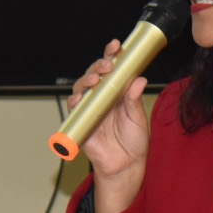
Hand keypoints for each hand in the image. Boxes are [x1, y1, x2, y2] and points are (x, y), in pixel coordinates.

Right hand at [68, 41, 151, 212]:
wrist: (126, 166)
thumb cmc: (134, 142)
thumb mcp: (138, 119)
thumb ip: (135, 100)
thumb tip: (139, 79)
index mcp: (117, 92)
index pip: (112, 70)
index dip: (112, 56)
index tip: (116, 46)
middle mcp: (102, 97)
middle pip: (95, 75)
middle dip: (98, 66)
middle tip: (107, 65)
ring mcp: (90, 108)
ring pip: (82, 88)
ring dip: (86, 80)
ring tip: (94, 80)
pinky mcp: (81, 121)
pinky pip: (74, 109)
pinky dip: (75, 101)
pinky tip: (79, 98)